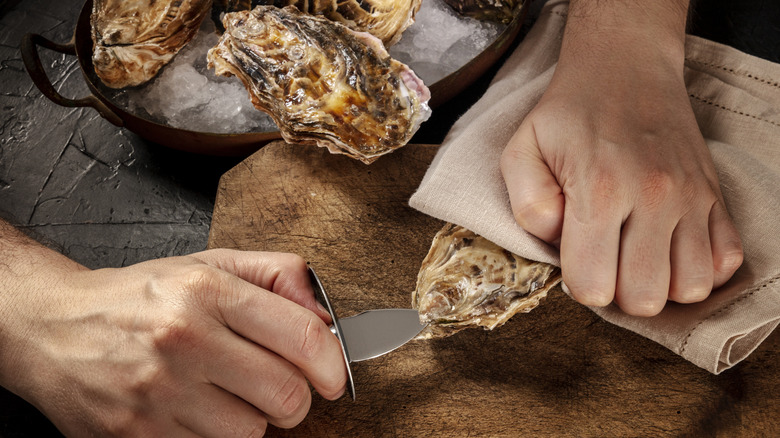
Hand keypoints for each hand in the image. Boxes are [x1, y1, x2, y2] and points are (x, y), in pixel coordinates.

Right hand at [1, 249, 346, 435]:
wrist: (53, 328)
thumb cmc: (141, 296)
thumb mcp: (209, 264)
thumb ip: (278, 276)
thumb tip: (327, 314)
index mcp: (207, 290)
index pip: (304, 337)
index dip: (332, 363)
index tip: (332, 373)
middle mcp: (183, 338)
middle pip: (287, 395)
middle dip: (295, 395)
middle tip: (276, 383)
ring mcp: (158, 392)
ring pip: (252, 431)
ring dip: (251, 418)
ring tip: (224, 393)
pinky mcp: (138, 435)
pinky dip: (215, 436)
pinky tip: (195, 410)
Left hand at [500, 1, 742, 315]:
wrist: (624, 69)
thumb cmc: (568, 116)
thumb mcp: (521, 150)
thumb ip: (527, 205)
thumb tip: (557, 242)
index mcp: (600, 190)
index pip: (594, 286)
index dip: (579, 284)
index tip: (575, 259)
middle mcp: (653, 197)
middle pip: (645, 299)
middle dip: (619, 292)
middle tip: (606, 259)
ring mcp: (691, 197)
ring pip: (692, 288)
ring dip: (662, 284)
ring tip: (638, 256)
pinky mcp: (715, 194)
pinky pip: (727, 261)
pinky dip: (701, 267)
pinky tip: (671, 248)